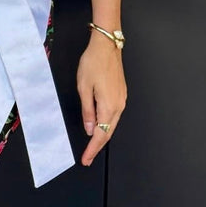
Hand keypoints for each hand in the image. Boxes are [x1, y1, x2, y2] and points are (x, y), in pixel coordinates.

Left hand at [76, 36, 126, 166]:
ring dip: (102, 136)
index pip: (100, 135)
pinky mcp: (121, 94)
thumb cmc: (93, 63)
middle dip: (97, 147)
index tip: (86, 159)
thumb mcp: (84, 88)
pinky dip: (106, 124)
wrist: (106, 46)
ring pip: (112, 124)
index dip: (92, 149)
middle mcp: (118, 106)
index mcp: (108, 106)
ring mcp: (122, 100)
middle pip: (108, 132)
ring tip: (91, 146)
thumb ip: (87, 111)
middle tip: (87, 157)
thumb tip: (90, 129)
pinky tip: (99, 126)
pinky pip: (114, 115)